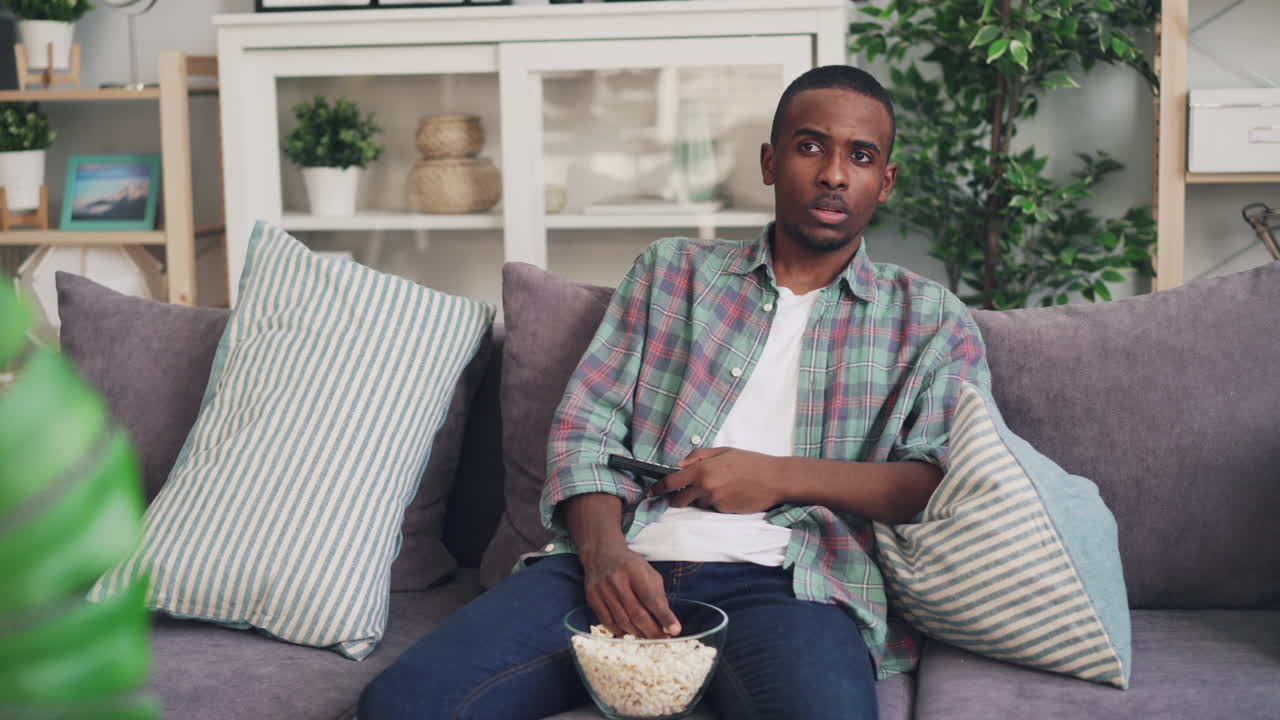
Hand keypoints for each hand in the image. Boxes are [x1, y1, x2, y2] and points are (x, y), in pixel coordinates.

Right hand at [581, 543, 680, 638]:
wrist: (601, 553)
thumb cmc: (630, 565)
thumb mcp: (649, 572)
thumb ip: (657, 594)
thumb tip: (665, 620)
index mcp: (635, 571)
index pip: (652, 598)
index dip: (664, 616)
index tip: (675, 630)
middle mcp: (617, 581)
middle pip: (637, 614)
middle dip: (653, 631)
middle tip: (663, 640)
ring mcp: (602, 590)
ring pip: (623, 621)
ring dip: (638, 633)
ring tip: (648, 638)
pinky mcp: (592, 598)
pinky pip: (608, 622)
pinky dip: (621, 631)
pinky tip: (630, 633)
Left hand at [649, 447, 784, 513]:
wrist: (774, 480)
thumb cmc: (750, 462)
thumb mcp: (723, 451)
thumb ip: (697, 457)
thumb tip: (678, 465)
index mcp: (702, 470)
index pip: (671, 482)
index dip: (658, 488)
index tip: (652, 491)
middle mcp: (705, 487)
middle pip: (679, 499)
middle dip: (677, 498)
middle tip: (681, 493)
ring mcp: (715, 502)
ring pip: (697, 504)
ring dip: (700, 498)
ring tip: (718, 487)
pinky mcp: (724, 512)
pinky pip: (712, 508)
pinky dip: (715, 503)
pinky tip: (729, 493)